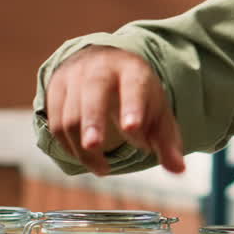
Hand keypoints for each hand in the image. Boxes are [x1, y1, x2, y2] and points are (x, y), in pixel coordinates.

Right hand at [45, 46, 185, 175]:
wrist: (105, 62)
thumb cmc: (136, 94)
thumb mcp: (157, 112)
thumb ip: (166, 142)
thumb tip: (178, 170)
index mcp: (134, 70)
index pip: (134, 87)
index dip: (132, 106)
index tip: (132, 127)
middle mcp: (101, 68)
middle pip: (94, 93)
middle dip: (93, 121)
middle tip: (95, 146)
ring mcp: (74, 76)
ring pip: (70, 114)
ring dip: (82, 147)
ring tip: (102, 169)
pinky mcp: (55, 88)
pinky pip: (54, 122)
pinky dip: (67, 145)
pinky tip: (83, 158)